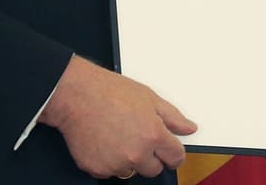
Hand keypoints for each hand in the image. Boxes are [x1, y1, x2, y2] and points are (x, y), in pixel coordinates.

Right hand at [38, 55, 195, 178]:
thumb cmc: (109, 92)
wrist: (76, 95)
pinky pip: (109, 172)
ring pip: (131, 171)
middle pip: (154, 169)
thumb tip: (189, 128)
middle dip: (151, 157)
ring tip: (118, 136)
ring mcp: (116, 164)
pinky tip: (104, 141)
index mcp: (153, 135)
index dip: (174, 154)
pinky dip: (108, 161)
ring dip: (128, 159)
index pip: (175, 157)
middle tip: (137, 137)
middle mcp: (137, 153)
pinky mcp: (97, 169)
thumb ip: (173, 117)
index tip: (169, 152)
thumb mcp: (149, 97)